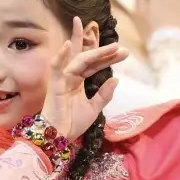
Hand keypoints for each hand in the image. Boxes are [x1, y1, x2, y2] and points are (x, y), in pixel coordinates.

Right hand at [40, 17, 128, 141]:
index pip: (95, 65)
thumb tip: (116, 79)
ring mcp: (63, 78)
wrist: (60, 135)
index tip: (125, 54)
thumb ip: (104, 95)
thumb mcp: (94, 108)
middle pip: (86, 57)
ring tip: (113, 47)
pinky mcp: (55, 84)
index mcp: (79, 81)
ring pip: (79, 60)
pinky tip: (68, 43)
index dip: (108, 58)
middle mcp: (71, 76)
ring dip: (95, 52)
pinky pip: (56, 67)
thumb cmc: (73, 122)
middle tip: (120, 45)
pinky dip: (60, 55)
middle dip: (102, 50)